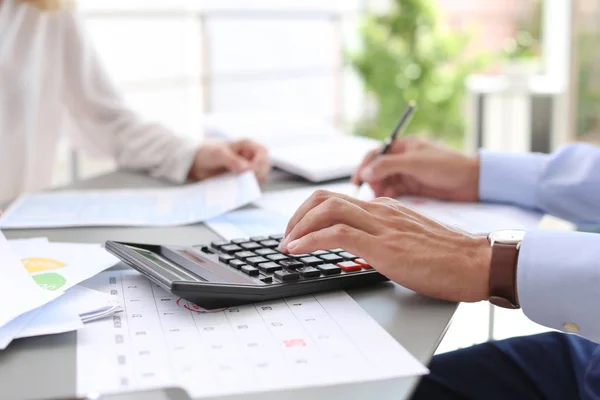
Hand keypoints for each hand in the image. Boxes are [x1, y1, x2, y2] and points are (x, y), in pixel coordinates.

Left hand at [188, 139, 270, 182]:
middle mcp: (251, 156)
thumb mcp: (219, 154)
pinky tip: (241, 188)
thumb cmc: (208, 153)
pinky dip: (249, 187)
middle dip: (259, 172)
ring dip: (255, 180)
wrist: (197, 164)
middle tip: (247, 179)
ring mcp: (248, 167)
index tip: (250, 171)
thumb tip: (247, 169)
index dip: (260, 162)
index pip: (263, 152)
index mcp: (247, 145)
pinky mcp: (243, 178)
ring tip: (243, 184)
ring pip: (261, 175)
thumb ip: (233, 160)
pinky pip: (251, 184)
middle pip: (265, 165)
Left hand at [279, 191, 490, 302]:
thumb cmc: (450, 256)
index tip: (298, 232)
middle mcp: (380, 210)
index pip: (336, 199)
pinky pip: (337, 234)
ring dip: (298, 227)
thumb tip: (361, 247)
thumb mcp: (410, 239)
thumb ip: (385, 236)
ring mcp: (382, 225)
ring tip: (287, 245)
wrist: (479, 263)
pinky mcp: (385, 245)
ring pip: (326, 210)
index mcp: (385, 209)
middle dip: (296, 216)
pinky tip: (298, 250)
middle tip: (287, 237)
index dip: (309, 213)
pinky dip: (310, 240)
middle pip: (324, 198)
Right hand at [351, 137, 479, 201]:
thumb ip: (388, 166)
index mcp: (402, 146)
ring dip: (379, 189)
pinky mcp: (412, 188)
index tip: (357, 179)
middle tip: (371, 191)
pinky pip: (393, 191)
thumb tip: (364, 172)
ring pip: (384, 181)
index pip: (376, 153)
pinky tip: (389, 200)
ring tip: (380, 197)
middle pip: (377, 169)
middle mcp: (402, 159)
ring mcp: (407, 174)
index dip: (364, 165)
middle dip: (371, 179)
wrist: (473, 182)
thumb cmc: (447, 165)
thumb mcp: (415, 162)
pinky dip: (388, 196)